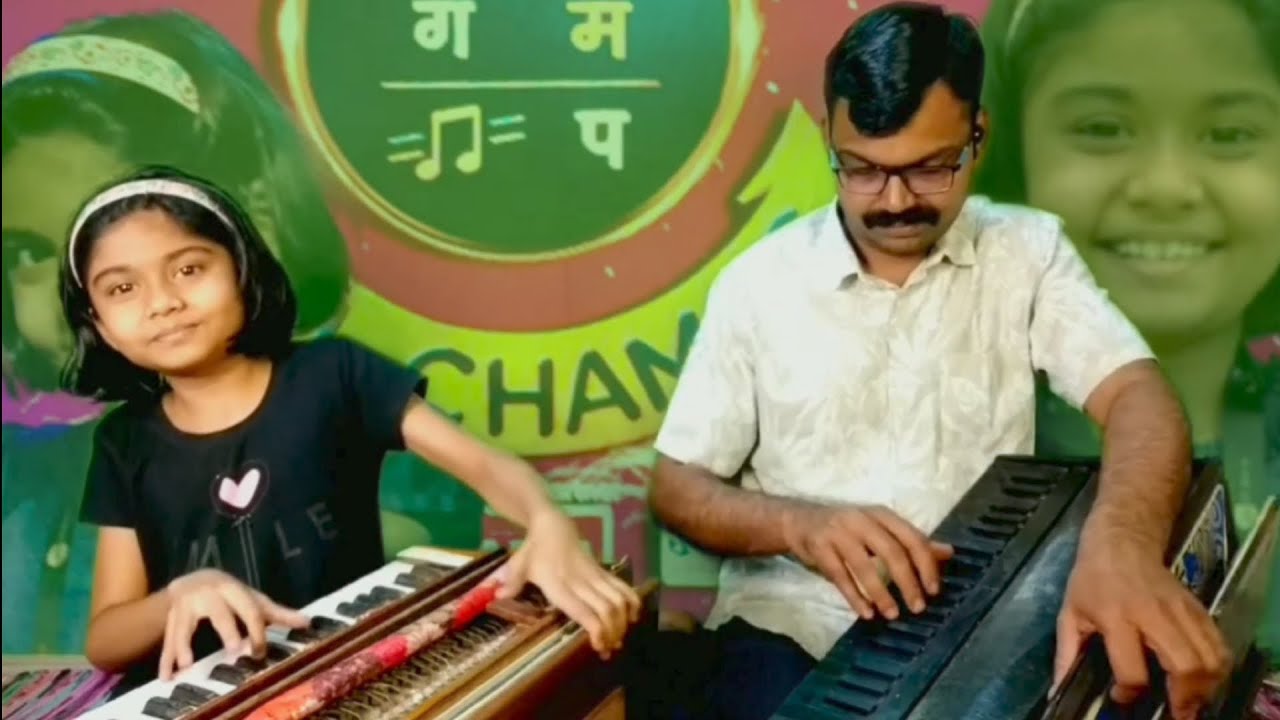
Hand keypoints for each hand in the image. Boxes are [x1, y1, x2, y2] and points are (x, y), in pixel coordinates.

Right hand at [160, 569, 308, 679]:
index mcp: (232, 589)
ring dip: (183, 646)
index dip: (256, 631)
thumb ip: (277, 613)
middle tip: (233, 649)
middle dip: (226, 630)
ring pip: (184, 626)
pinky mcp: (170, 618)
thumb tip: (308, 622)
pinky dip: (165, 659)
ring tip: (186, 665)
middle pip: (219, 613)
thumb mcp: (252, 599)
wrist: (192, 579)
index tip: (259, 652)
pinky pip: (166, 640)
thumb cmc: (230, 594)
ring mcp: (186, 605)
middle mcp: (208, 594)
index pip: (249, 609)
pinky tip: (165, 676)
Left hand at [498, 511, 641, 657]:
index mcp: (559, 584)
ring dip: (623, 620)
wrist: (553, 525)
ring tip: (619, 638)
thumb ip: (511, 581)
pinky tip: (632, 616)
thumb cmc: (533, 550)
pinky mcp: (602, 571)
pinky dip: (631, 601)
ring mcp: (593, 575)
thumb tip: (497, 595)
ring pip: (617, 599)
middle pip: (606, 609)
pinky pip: (622, 586)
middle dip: (613, 632)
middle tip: (610, 649)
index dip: (596, 629)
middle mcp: (580, 581)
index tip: (599, 646)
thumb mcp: (519, 564)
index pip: (582, 610)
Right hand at [783, 503, 952, 619]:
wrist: (799, 520)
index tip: (934, 590)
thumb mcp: (880, 529)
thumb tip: (949, 552)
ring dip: (881, 594)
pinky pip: (840, 576)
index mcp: (881, 514)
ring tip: (892, 614)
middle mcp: (861, 520)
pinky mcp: (819, 547)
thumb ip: (911, 542)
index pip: (912, 538)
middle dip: (908, 583)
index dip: (926, 565)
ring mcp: (838, 533)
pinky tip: (866, 612)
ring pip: (865, 566)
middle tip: (918, 607)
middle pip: (892, 552)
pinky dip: (854, 597)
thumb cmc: (847, 528)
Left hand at [1054, 536, 1230, 719]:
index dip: (1129, 692)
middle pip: (1185, 665)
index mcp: (1116, 617)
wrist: (1122, 541)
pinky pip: (1219, 644)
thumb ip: (1066, 654)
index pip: (1132, 669)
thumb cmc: (1092, 579)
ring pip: (1210, 658)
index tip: (1121, 697)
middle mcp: (1154, 615)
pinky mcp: (1198, 608)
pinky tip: (1203, 678)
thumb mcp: (1070, 613)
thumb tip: (1057, 690)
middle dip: (1185, 698)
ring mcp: (1181, 611)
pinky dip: (1217, 667)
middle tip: (1177, 713)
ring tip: (1191, 700)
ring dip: (1206, 687)